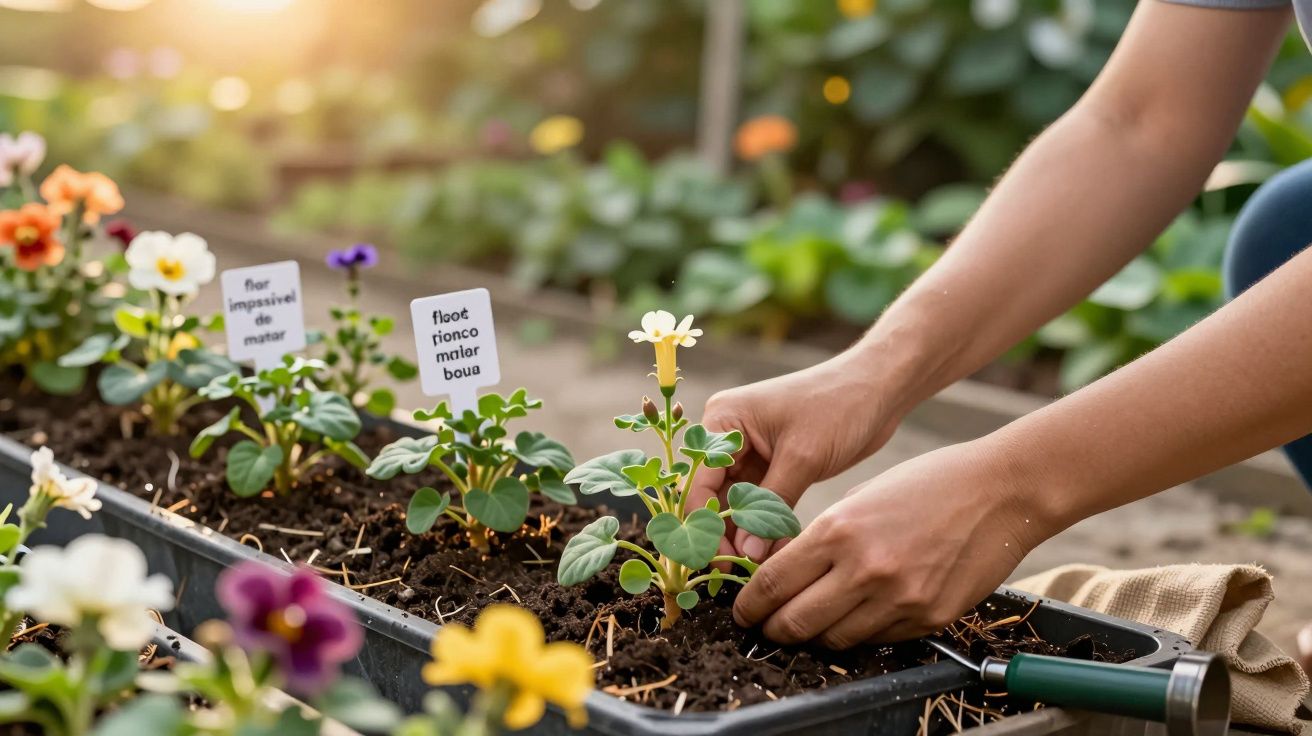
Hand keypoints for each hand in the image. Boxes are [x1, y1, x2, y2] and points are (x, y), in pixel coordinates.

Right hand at [691, 351, 905, 560]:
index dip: (703, 522)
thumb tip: (746, 555)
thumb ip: (770, 506)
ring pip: (736, 504)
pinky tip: (773, 555)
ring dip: (744, 535)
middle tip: (734, 574)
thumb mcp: (802, 457)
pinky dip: (764, 527)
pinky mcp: (772, 466)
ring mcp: (750, 452)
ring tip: (753, 571)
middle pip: (713, 495)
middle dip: (724, 534)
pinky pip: (759, 503)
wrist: (878, 388)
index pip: (699, 481)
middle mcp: (728, 436)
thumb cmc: (839, 406)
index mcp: (724, 421)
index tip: (714, 560)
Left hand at [732, 439, 1049, 647]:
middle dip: (773, 628)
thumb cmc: (929, 484)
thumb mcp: (860, 500)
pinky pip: (876, 639)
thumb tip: (784, 575)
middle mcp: (865, 569)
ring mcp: (899, 599)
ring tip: (810, 622)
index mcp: (840, 530)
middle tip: (766, 625)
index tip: (743, 608)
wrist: (1000, 491)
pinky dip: (858, 633)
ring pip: (834, 639)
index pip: (773, 582)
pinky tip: (856, 615)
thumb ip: (822, 540)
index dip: (749, 603)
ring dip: (814, 635)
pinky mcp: (927, 618)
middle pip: (795, 623)